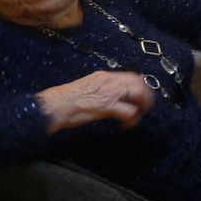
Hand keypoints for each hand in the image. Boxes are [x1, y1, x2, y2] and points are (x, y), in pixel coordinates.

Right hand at [37, 71, 152, 133]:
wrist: (54, 105)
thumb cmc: (65, 100)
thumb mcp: (87, 88)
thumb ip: (100, 89)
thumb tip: (110, 95)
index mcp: (104, 76)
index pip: (131, 76)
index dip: (140, 85)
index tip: (142, 95)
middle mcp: (109, 81)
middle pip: (138, 83)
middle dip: (146, 95)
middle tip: (146, 106)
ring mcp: (109, 93)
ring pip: (138, 94)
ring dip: (143, 105)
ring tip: (140, 114)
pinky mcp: (106, 106)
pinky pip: (128, 111)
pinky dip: (132, 118)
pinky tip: (128, 124)